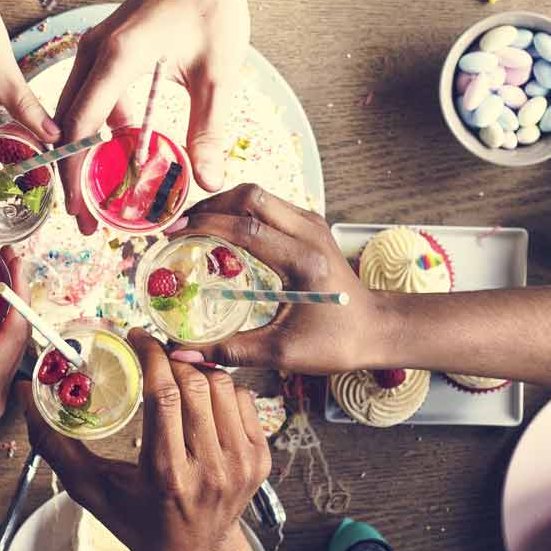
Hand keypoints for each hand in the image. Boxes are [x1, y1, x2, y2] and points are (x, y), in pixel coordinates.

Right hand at [25, 328, 270, 550]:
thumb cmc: (138, 521)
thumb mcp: (91, 489)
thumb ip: (54, 444)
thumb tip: (26, 393)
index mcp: (166, 475)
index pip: (165, 395)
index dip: (151, 356)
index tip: (137, 337)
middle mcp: (209, 469)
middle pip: (196, 385)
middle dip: (173, 359)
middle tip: (154, 352)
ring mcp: (241, 464)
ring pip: (224, 386)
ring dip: (197, 371)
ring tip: (175, 372)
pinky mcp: (260, 460)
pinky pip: (246, 399)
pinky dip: (223, 388)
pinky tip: (201, 396)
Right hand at [57, 0, 247, 234]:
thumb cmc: (211, 9)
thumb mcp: (217, 76)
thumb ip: (208, 130)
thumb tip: (206, 181)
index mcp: (117, 57)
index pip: (82, 126)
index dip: (77, 172)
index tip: (82, 210)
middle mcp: (94, 53)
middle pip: (67, 126)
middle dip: (72, 175)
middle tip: (85, 220)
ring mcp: (94, 51)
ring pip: (74, 114)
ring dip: (83, 156)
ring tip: (97, 198)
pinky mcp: (103, 52)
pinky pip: (90, 99)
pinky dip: (99, 132)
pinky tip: (120, 156)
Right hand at [175, 185, 372, 373]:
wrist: (376, 329)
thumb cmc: (336, 342)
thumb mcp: (282, 352)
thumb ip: (231, 351)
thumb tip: (183, 355)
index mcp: (302, 261)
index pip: (246, 229)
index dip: (205, 226)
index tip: (174, 234)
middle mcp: (309, 233)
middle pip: (251, 195)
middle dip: (210, 206)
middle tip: (181, 226)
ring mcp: (311, 224)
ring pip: (259, 195)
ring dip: (224, 205)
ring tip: (195, 227)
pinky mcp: (310, 225)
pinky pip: (268, 205)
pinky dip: (240, 212)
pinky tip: (222, 233)